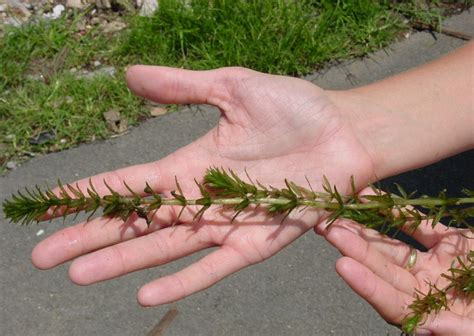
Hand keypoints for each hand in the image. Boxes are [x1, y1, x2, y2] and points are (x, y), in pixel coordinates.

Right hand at [31, 66, 374, 304]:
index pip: (130, 182)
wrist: (346, 131)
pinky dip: (184, 279)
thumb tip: (128, 76)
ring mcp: (229, 223)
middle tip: (44, 254)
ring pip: (167, 247)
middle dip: (91, 236)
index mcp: (191, 165)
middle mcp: (202, 199)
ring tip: (80, 273)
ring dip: (124, 260)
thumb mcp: (232, 86)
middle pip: (137, 222)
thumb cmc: (295, 108)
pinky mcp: (259, 241)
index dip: (90, 193)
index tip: (50, 205)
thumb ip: (182, 86)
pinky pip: (217, 264)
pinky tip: (147, 294)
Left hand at [314, 198, 473, 334]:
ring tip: (339, 211)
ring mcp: (436, 266)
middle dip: (355, 248)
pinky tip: (373, 197)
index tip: (342, 264)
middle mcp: (428, 291)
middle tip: (328, 228)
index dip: (368, 286)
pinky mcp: (450, 245)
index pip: (393, 303)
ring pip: (394, 245)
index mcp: (433, 315)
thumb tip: (430, 331)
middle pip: (384, 270)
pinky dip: (397, 212)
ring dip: (367, 228)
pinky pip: (419, 226)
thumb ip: (460, 332)